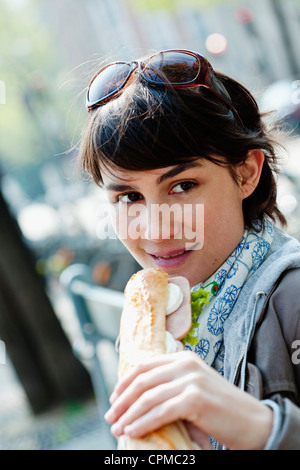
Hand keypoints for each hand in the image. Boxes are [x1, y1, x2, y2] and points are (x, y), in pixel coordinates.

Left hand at [104, 351, 272, 449]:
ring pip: (148, 397)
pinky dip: (143, 423)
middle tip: (110, 416)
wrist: (253, 422)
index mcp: (184, 358)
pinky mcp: (195, 399)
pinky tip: (133, 432)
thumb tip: (137, 398)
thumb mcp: (194, 387)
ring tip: (117, 429)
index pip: (144, 365)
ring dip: (128, 415)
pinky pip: (160, 412)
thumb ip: (171, 384)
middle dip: (122, 400)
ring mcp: (191, 380)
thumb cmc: (221, 408)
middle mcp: (186, 364)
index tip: (113, 398)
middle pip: (142, 380)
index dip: (124, 382)